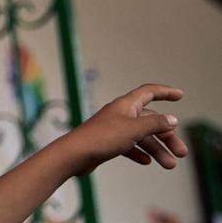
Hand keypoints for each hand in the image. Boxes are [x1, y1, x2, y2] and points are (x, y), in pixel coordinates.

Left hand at [56, 83, 187, 174]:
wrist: (75, 155)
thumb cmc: (102, 138)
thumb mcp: (134, 129)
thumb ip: (155, 124)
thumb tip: (172, 119)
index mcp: (126, 105)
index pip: (148, 92)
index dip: (164, 92)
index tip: (180, 95)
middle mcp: (120, 114)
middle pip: (150, 121)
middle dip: (168, 136)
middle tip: (182, 153)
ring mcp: (113, 129)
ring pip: (141, 136)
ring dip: (157, 149)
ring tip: (169, 165)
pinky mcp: (107, 143)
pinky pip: (128, 146)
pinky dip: (139, 152)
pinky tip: (146, 161)